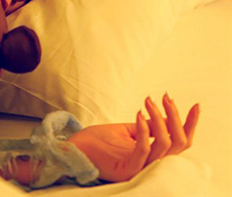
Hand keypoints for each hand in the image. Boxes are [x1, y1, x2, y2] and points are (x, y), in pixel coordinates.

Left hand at [68, 94, 199, 182]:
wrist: (72, 148)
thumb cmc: (97, 140)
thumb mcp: (129, 130)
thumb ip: (150, 127)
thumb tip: (169, 117)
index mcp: (152, 157)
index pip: (180, 143)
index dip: (190, 125)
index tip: (195, 105)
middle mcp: (149, 166)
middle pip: (178, 144)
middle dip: (176, 117)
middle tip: (165, 97)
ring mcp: (138, 169)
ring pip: (165, 145)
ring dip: (159, 117)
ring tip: (149, 101)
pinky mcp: (126, 169)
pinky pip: (143, 150)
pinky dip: (144, 129)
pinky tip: (138, 113)